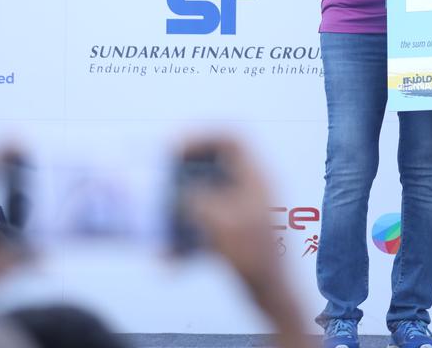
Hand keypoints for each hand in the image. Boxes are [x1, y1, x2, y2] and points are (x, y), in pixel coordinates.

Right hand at [179, 138, 304, 343]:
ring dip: (180, 205)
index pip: (233, 140)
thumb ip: (197, 199)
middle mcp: (252, 188)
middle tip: (160, 178)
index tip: (173, 148)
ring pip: (206, 194)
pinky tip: (170, 258)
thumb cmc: (254, 257)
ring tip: (159, 219)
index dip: (202, 137)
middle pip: (216, 164)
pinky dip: (186, 235)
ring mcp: (244, 209)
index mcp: (257, 177)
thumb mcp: (221, 223)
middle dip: (185, 170)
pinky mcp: (234, 230)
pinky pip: (204, 222)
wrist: (271, 293)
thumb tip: (177, 188)